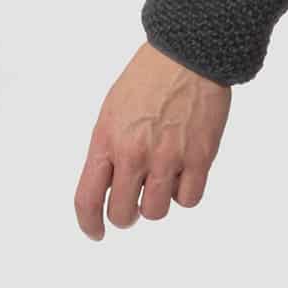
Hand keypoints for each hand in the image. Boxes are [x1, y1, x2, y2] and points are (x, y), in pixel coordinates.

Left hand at [74, 41, 232, 236]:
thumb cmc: (149, 79)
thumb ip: (107, 150)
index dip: (89, 224)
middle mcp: (134, 153)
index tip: (96, 232)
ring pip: (155, 212)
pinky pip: (188, 200)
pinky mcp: (199, 157)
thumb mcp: (112, 112)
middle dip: (126, 215)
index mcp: (106, 140)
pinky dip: (185, 193)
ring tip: (162, 179)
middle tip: (133, 204)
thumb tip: (110, 186)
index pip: (87, 199)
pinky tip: (184, 173)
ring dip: (156, 203)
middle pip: (122, 213)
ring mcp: (168, 157)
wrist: (188, 55)